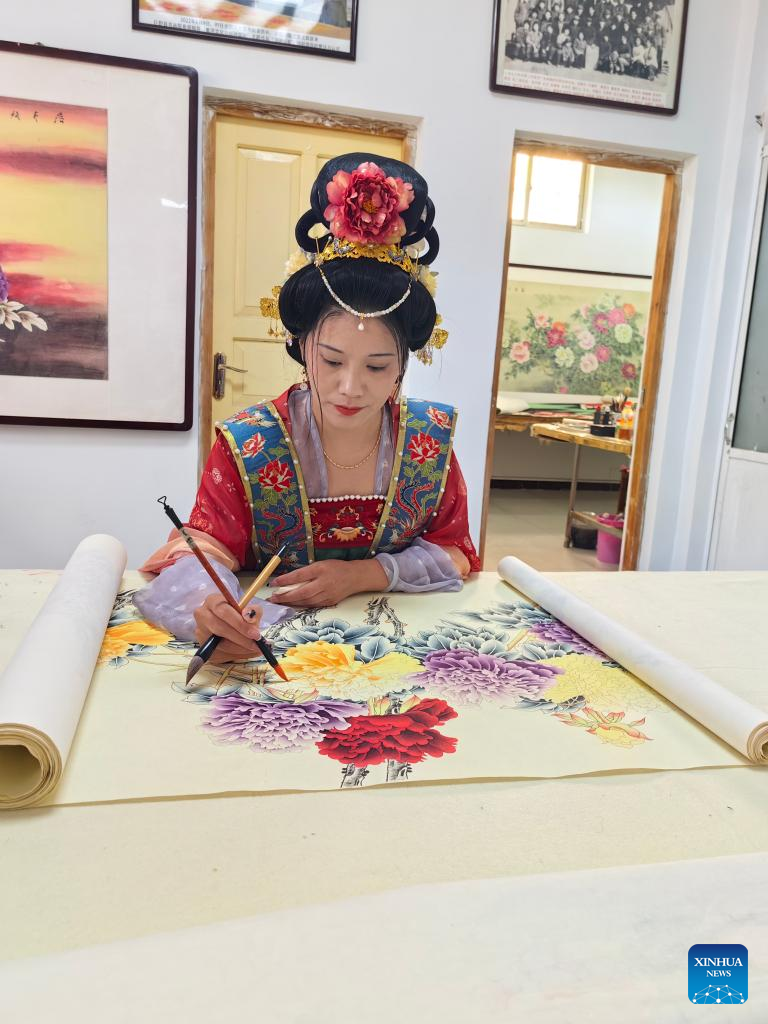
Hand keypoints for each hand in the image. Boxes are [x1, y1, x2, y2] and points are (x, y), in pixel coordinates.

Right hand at [193, 592, 262, 663]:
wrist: (229, 623)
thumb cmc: (239, 614)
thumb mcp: (249, 609)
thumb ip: (253, 611)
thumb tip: (251, 616)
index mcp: (212, 601)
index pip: (224, 611)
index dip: (240, 623)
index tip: (255, 633)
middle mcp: (202, 615)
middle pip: (219, 628)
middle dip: (241, 637)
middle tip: (257, 643)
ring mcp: (200, 631)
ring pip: (220, 644)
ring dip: (240, 648)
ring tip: (255, 648)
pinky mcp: (203, 646)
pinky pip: (220, 653)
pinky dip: (236, 654)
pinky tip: (246, 651)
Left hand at [268, 558, 387, 607]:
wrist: (355, 577)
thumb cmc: (336, 568)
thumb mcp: (320, 565)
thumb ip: (306, 572)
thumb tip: (288, 580)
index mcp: (321, 570)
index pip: (300, 576)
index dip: (285, 580)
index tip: (273, 583)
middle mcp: (324, 583)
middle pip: (301, 592)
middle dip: (285, 596)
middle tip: (272, 598)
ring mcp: (327, 595)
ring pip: (305, 601)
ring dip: (291, 602)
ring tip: (279, 602)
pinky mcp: (329, 603)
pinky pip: (312, 605)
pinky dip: (301, 605)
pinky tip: (293, 604)